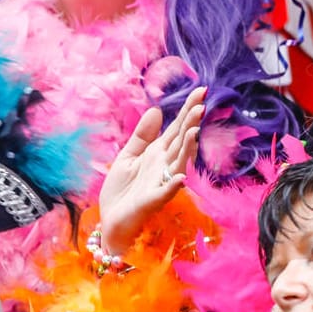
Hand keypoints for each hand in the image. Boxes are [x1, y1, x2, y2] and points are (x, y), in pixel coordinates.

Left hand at [98, 86, 205, 255]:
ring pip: (178, 163)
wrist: (111, 220)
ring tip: (193, 131)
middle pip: (181, 141)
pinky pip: (164, 192)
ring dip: (186, 149)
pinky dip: (172, 185)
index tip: (201, 91)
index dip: (188, 110)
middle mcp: (164, 165)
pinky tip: (180, 178)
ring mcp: (160, 182)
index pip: (177, 128)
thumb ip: (143, 135)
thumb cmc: (121, 190)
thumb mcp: (128, 156)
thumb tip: (157, 110)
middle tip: (201, 105)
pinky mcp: (152, 201)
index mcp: (158, 153)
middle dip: (190, 124)